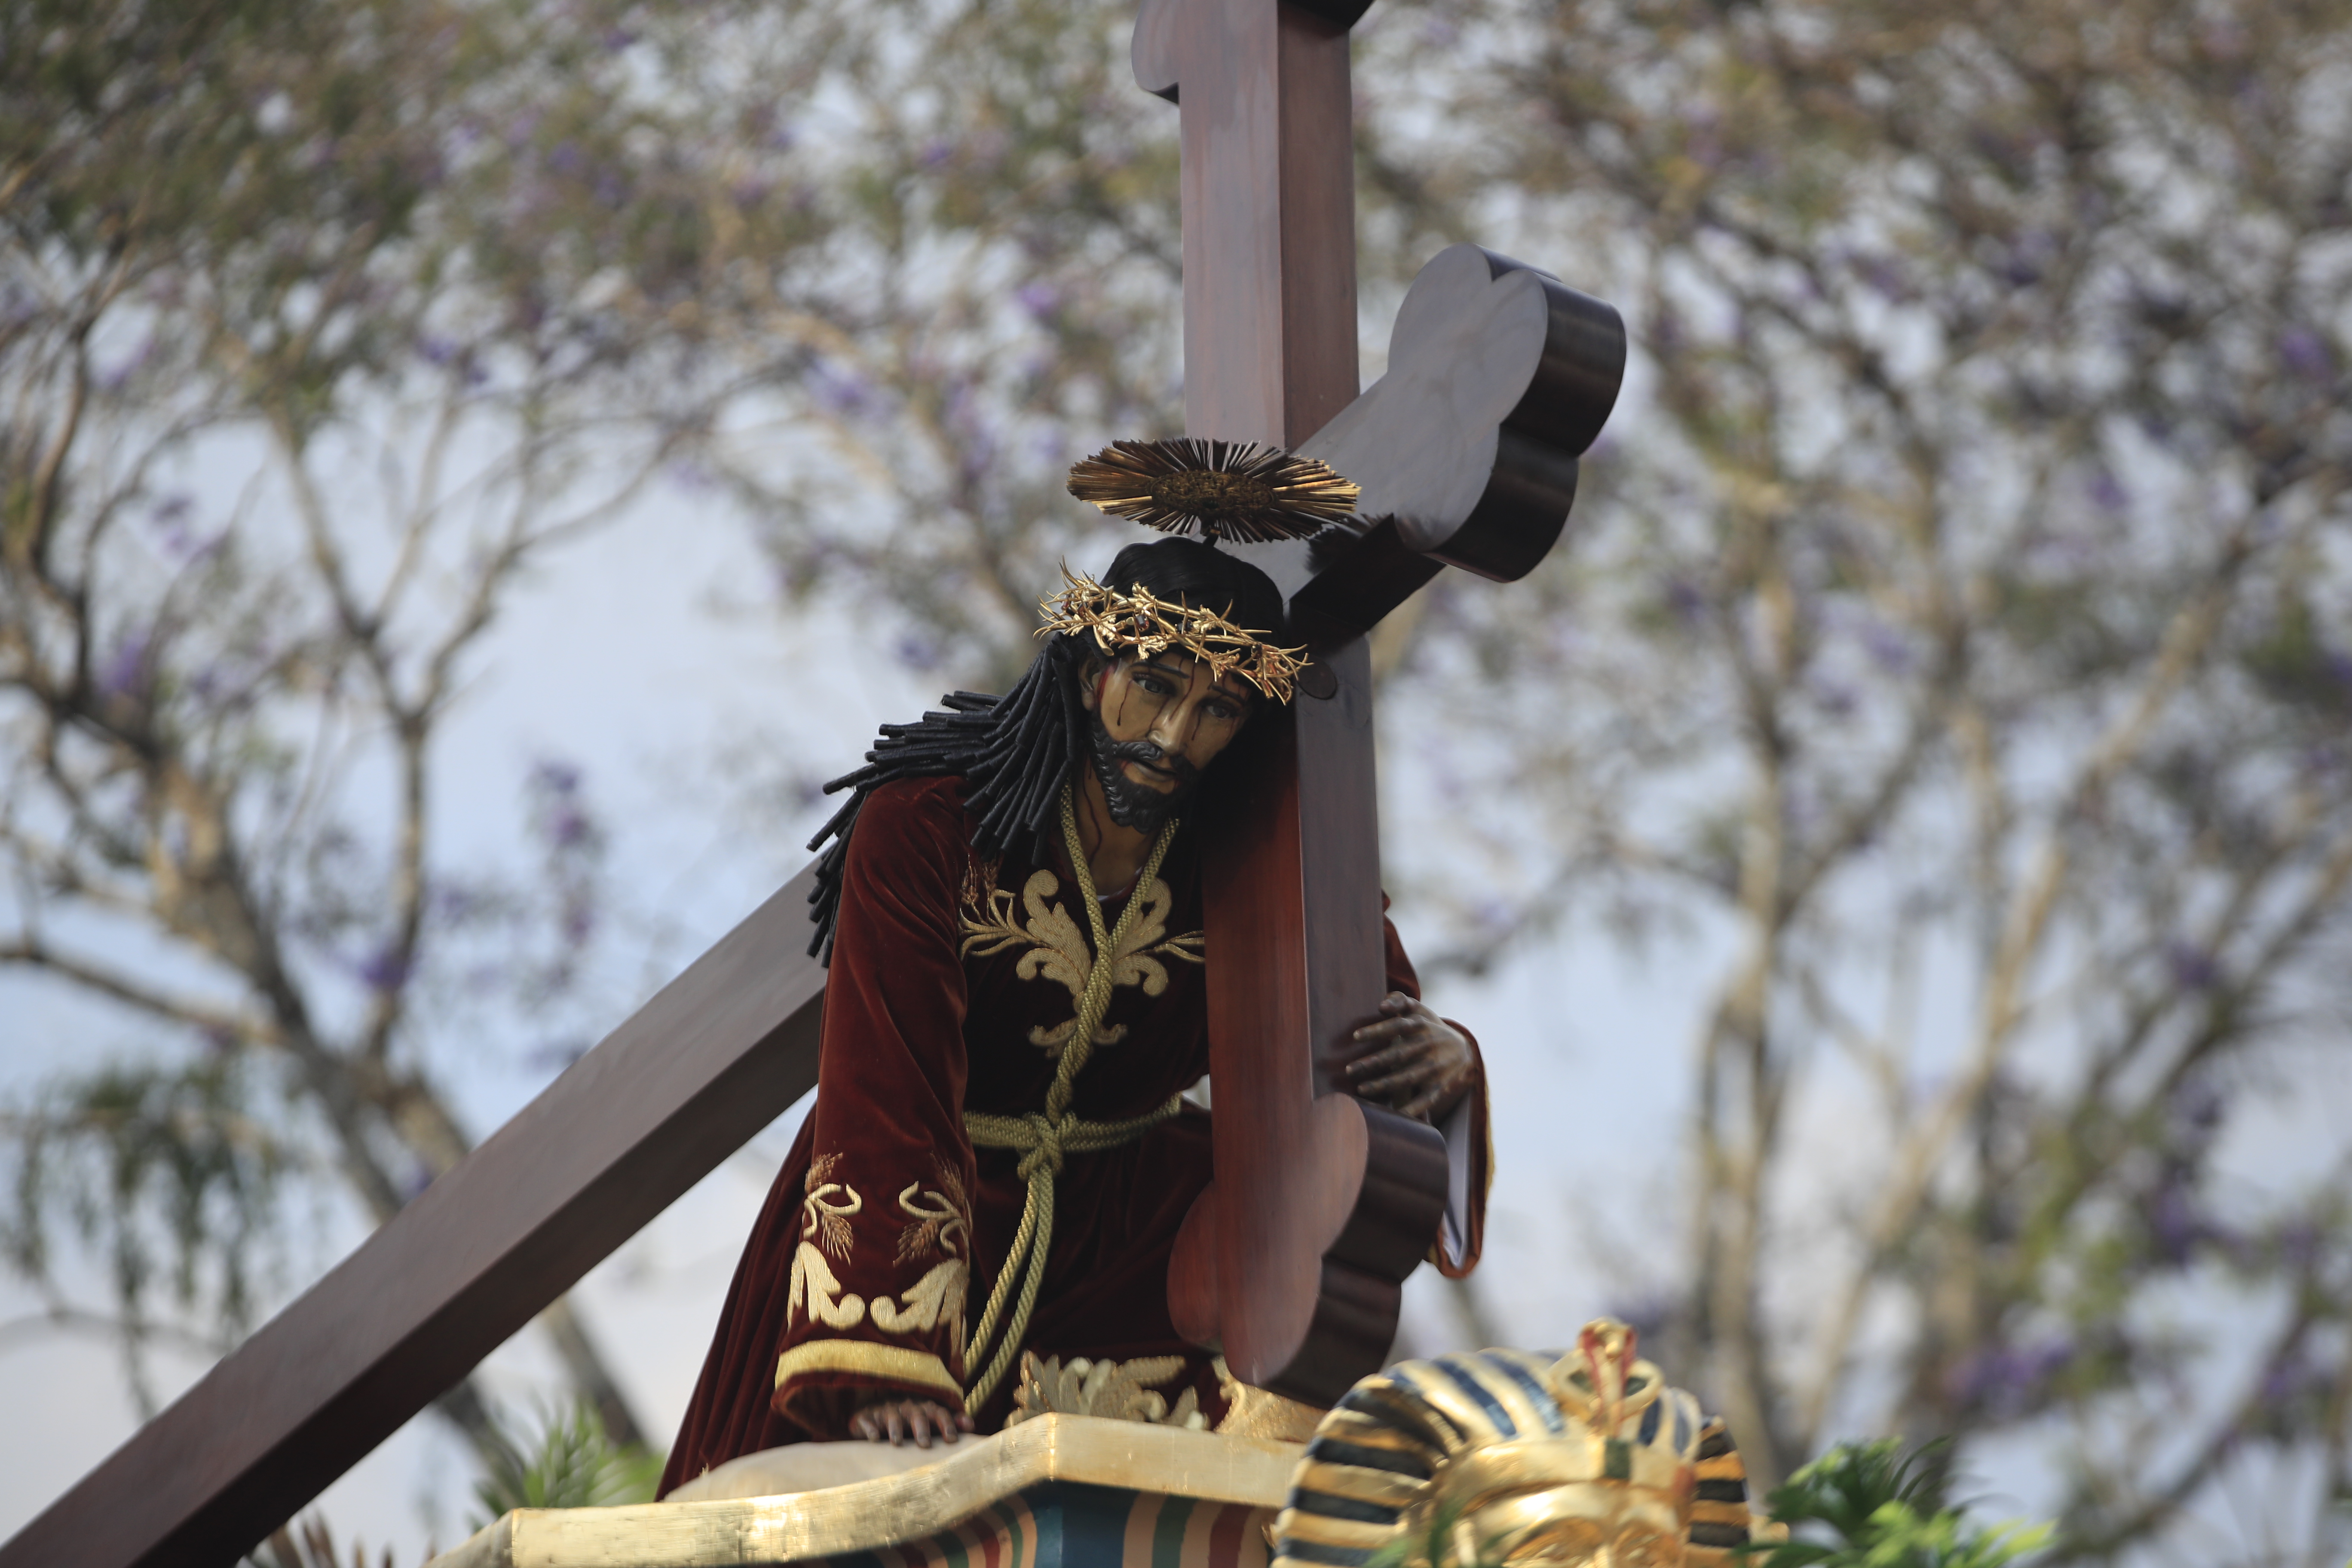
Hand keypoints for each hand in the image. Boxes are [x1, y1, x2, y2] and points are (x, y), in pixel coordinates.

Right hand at [849, 1394, 974, 1447]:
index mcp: (925, 1408)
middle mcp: (907, 1407)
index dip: (947, 1424)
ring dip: (895, 1428)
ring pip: (892, 1417)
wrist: (877, 1414)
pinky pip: (867, 1421)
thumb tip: (971, 1425)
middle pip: (917, 1414)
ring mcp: (886, 1410)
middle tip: (924, 1445)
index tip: (952, 1440)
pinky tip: (873, 1438)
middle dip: (921, 1428)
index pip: (940, 1413)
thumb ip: (951, 1422)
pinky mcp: (866, 1416)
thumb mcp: (931, 1422)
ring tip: (897, 1443)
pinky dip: (870, 1428)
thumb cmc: (910, 1422)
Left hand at [1343, 992, 1473, 1121]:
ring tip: (1361, 1088)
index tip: (1356, 1036)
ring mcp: (1435, 1068)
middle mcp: (1429, 1046)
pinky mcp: (1440, 1086)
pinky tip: (1395, 1114)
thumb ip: (1400, 1000)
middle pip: (1399, 1054)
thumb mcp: (1419, 1010)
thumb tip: (1382, 1005)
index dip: (1378, 1031)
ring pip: (1408, 1078)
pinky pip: (1426, 1100)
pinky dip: (1412, 1109)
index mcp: (1422, 1026)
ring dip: (1384, 1085)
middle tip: (1350, 1070)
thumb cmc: (1429, 1027)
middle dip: (1374, 1062)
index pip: (1398, 1026)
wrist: (1464, 1050)